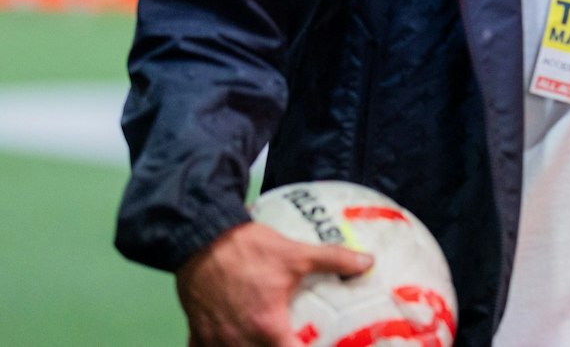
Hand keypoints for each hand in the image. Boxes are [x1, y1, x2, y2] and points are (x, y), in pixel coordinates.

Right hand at [176, 222, 372, 346]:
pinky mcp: (196, 332)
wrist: (201, 239)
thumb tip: (368, 262)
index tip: (314, 344)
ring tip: (266, 341)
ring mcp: (214, 339)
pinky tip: (231, 343)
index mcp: (266, 328)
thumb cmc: (248, 249)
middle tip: (291, 341)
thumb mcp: (296, 254)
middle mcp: (238, 341)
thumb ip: (334, 260)